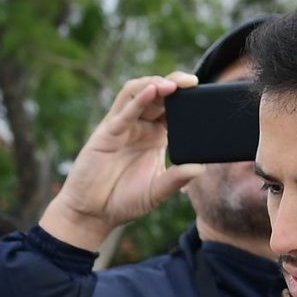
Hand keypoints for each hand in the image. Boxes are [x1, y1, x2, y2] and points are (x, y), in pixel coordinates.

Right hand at [39, 73, 207, 249]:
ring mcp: (122, 127)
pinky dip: (139, 99)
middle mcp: (139, 127)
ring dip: (155, 84)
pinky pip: (123, 111)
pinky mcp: (107, 133)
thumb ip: (177, 179)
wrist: (93, 214)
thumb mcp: (157, 191)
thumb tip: (201, 168)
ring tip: (173, 84)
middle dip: (174, 83)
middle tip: (192, 82)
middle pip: (157, 94)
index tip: (203, 94)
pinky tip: (153, 91)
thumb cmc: (124, 201)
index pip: (172, 107)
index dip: (186, 97)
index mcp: (155, 136)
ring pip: (137, 93)